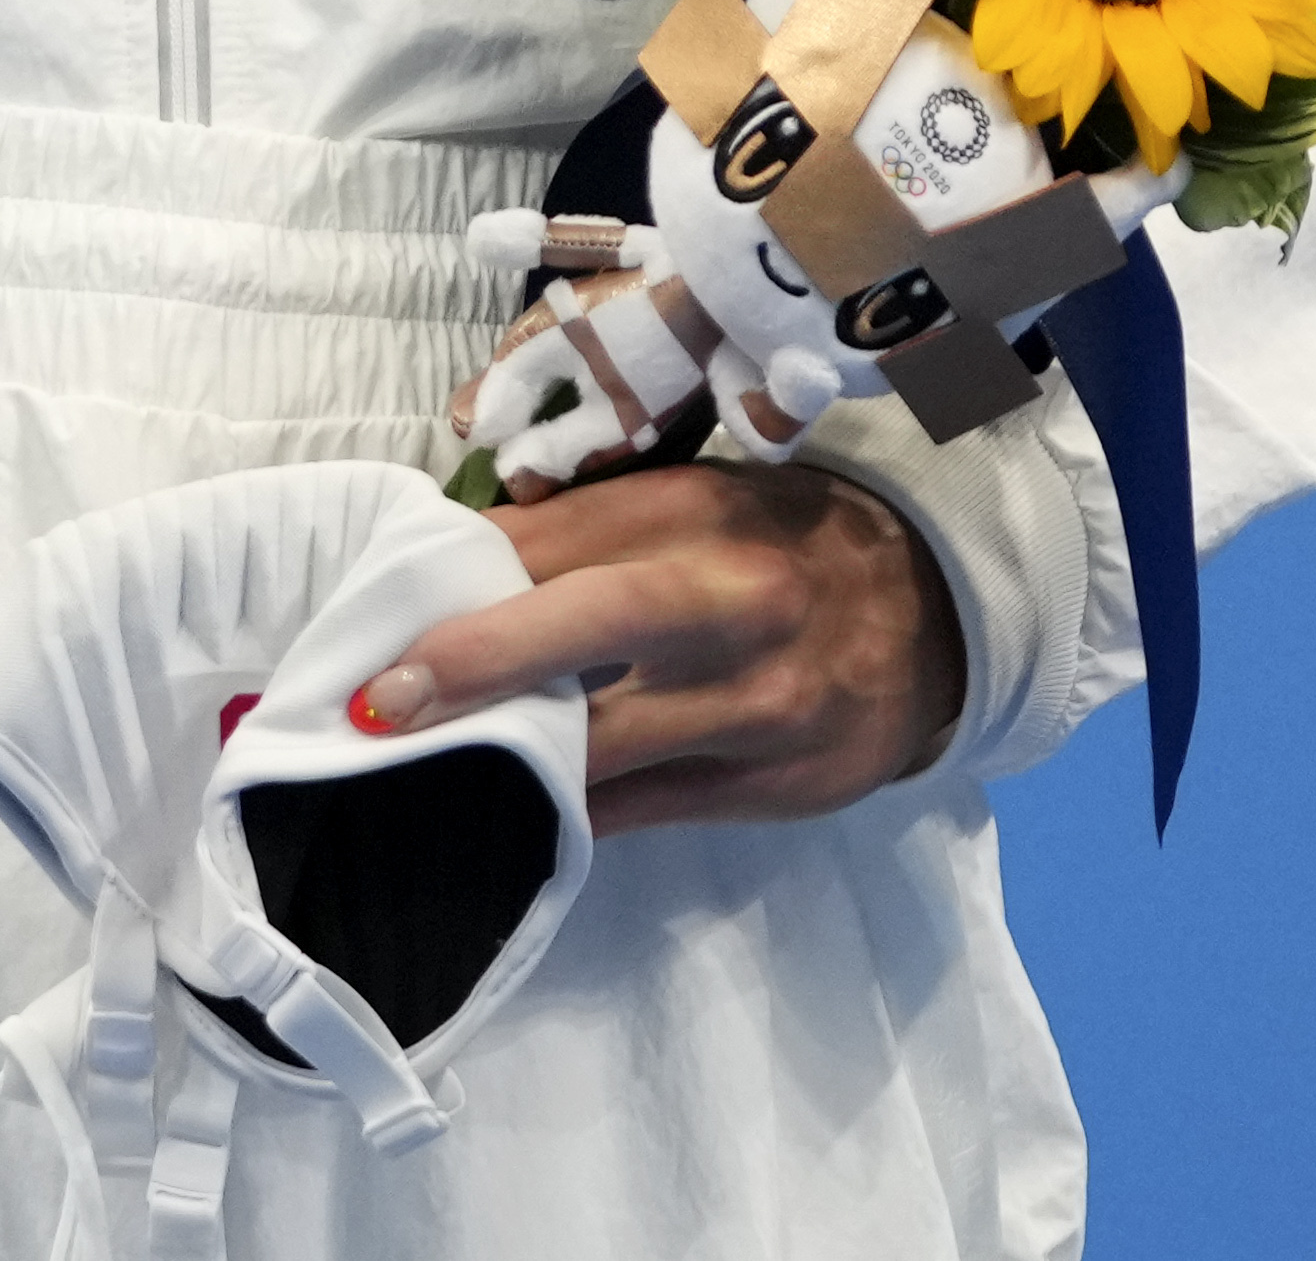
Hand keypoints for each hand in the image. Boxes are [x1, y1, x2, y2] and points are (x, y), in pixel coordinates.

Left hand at [357, 458, 961, 834]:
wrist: (938, 618)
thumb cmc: (786, 545)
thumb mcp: (702, 505)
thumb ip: (589, 530)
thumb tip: (452, 559)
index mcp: (703, 511)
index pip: (562, 536)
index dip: (462, 575)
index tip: (377, 608)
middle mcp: (735, 600)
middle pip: (594, 622)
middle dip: (481, 659)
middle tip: (380, 702)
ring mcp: (761, 701)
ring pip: (613, 740)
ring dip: (509, 758)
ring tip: (417, 770)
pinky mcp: (776, 784)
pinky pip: (648, 808)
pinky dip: (576, 810)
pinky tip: (511, 809)